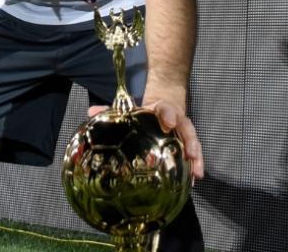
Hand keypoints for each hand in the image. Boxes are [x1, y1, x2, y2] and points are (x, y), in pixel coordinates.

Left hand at [87, 95, 204, 179]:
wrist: (164, 107)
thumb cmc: (144, 112)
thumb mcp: (129, 109)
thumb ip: (111, 111)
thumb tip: (91, 113)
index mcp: (160, 110)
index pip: (165, 109)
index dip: (167, 114)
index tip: (169, 122)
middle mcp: (176, 121)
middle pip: (186, 127)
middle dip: (189, 141)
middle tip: (190, 153)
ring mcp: (182, 133)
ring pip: (193, 142)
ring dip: (196, 156)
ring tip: (196, 173)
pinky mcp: (186, 144)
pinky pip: (193, 154)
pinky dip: (195, 165)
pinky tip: (193, 180)